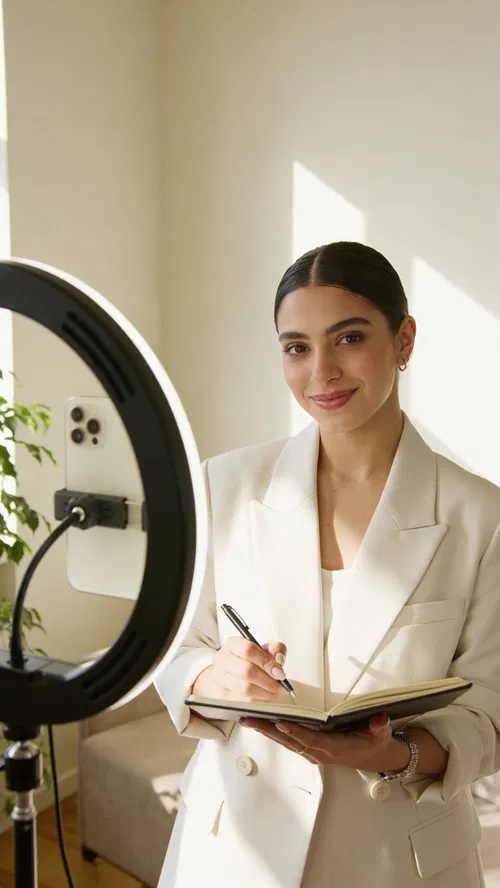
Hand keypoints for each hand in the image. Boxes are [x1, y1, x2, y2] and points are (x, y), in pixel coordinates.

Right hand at [192, 638, 289, 702]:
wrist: (230, 674)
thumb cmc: (250, 661)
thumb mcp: (264, 650)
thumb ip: (276, 650)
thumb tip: (279, 660)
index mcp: (233, 644)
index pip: (248, 650)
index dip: (267, 662)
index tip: (280, 673)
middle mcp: (222, 660)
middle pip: (247, 671)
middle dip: (269, 681)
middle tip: (282, 687)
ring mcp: (219, 678)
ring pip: (245, 689)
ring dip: (266, 693)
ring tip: (276, 693)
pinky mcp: (221, 695)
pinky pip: (243, 702)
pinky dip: (259, 701)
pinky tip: (266, 698)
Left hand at [241, 713, 398, 771]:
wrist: (375, 757)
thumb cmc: (374, 743)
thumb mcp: (380, 734)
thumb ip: (379, 727)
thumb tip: (379, 720)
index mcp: (334, 748)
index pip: (312, 740)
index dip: (296, 733)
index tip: (280, 724)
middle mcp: (319, 753)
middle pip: (290, 741)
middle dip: (269, 730)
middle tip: (249, 719)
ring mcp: (312, 752)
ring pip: (285, 742)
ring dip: (266, 731)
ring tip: (247, 720)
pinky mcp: (309, 750)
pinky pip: (288, 741)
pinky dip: (273, 733)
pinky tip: (261, 725)